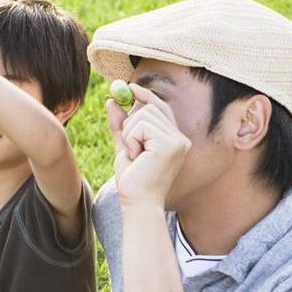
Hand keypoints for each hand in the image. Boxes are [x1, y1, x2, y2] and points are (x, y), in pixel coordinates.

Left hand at [107, 83, 189, 207]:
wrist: (137, 203)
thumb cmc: (133, 181)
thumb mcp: (124, 148)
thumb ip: (120, 125)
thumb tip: (112, 101)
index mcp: (173, 139)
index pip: (161, 107)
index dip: (145, 95)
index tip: (129, 87)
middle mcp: (180, 137)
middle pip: (150, 107)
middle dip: (131, 122)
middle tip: (129, 146)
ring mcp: (177, 140)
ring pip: (143, 114)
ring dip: (129, 133)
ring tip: (134, 155)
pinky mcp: (169, 144)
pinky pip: (140, 126)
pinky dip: (131, 139)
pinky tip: (135, 157)